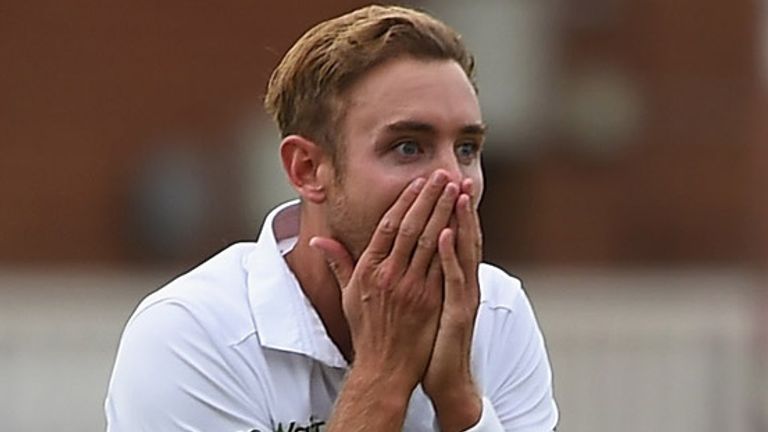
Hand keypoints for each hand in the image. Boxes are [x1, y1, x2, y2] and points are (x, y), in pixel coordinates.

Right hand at [310, 170, 459, 392]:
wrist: (384, 368)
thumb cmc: (366, 331)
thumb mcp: (347, 295)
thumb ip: (339, 263)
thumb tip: (319, 239)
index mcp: (369, 271)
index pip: (388, 227)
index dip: (405, 202)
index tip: (418, 182)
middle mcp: (389, 276)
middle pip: (411, 228)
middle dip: (429, 198)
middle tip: (443, 175)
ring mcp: (412, 288)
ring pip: (430, 242)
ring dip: (445, 213)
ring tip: (457, 190)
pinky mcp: (431, 301)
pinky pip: (443, 266)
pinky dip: (452, 243)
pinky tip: (462, 224)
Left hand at [423, 178, 482, 431]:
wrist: (443, 377)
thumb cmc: (428, 341)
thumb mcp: (419, 304)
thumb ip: (412, 277)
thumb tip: (398, 258)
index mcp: (449, 278)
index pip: (449, 235)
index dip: (444, 210)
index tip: (438, 183)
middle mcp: (460, 282)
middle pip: (461, 236)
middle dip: (457, 206)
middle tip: (456, 176)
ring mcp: (462, 296)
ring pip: (464, 251)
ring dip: (461, 222)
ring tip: (457, 193)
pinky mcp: (458, 311)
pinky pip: (455, 278)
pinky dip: (451, 255)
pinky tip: (446, 234)